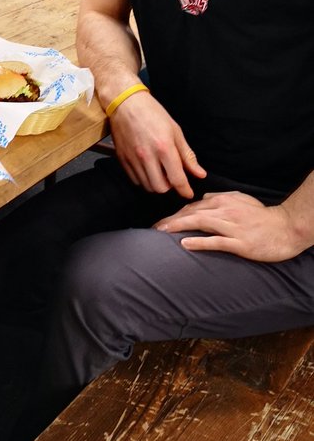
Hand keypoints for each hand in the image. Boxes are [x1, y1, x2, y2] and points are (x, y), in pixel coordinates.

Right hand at [109, 90, 205, 198]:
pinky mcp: (122, 159)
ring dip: (156, 184)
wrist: (125, 103)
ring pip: (147, 186)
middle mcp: (147, 156)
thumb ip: (187, 155)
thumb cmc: (152, 113)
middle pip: (160, 188)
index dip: (185, 190)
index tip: (188, 193)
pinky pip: (135, 179)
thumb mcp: (175, 131)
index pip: (177, 179)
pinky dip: (144, 179)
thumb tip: (200, 174)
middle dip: (169, 187)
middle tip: (172, 177)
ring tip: (160, 172)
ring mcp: (133, 158)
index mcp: (164, 147)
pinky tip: (147, 169)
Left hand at [155, 192, 302, 261]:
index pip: (193, 206)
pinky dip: (200, 242)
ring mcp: (233, 227)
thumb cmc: (263, 216)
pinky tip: (185, 244)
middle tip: (154, 229)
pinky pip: (217, 241)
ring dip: (178, 227)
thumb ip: (221, 197)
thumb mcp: (241, 200)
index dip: (175, 214)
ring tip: (161, 233)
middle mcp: (225, 211)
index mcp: (223, 201)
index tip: (161, 223)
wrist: (287, 228)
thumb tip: (204, 197)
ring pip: (200, 223)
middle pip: (192, 213)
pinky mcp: (241, 243)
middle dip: (170, 221)